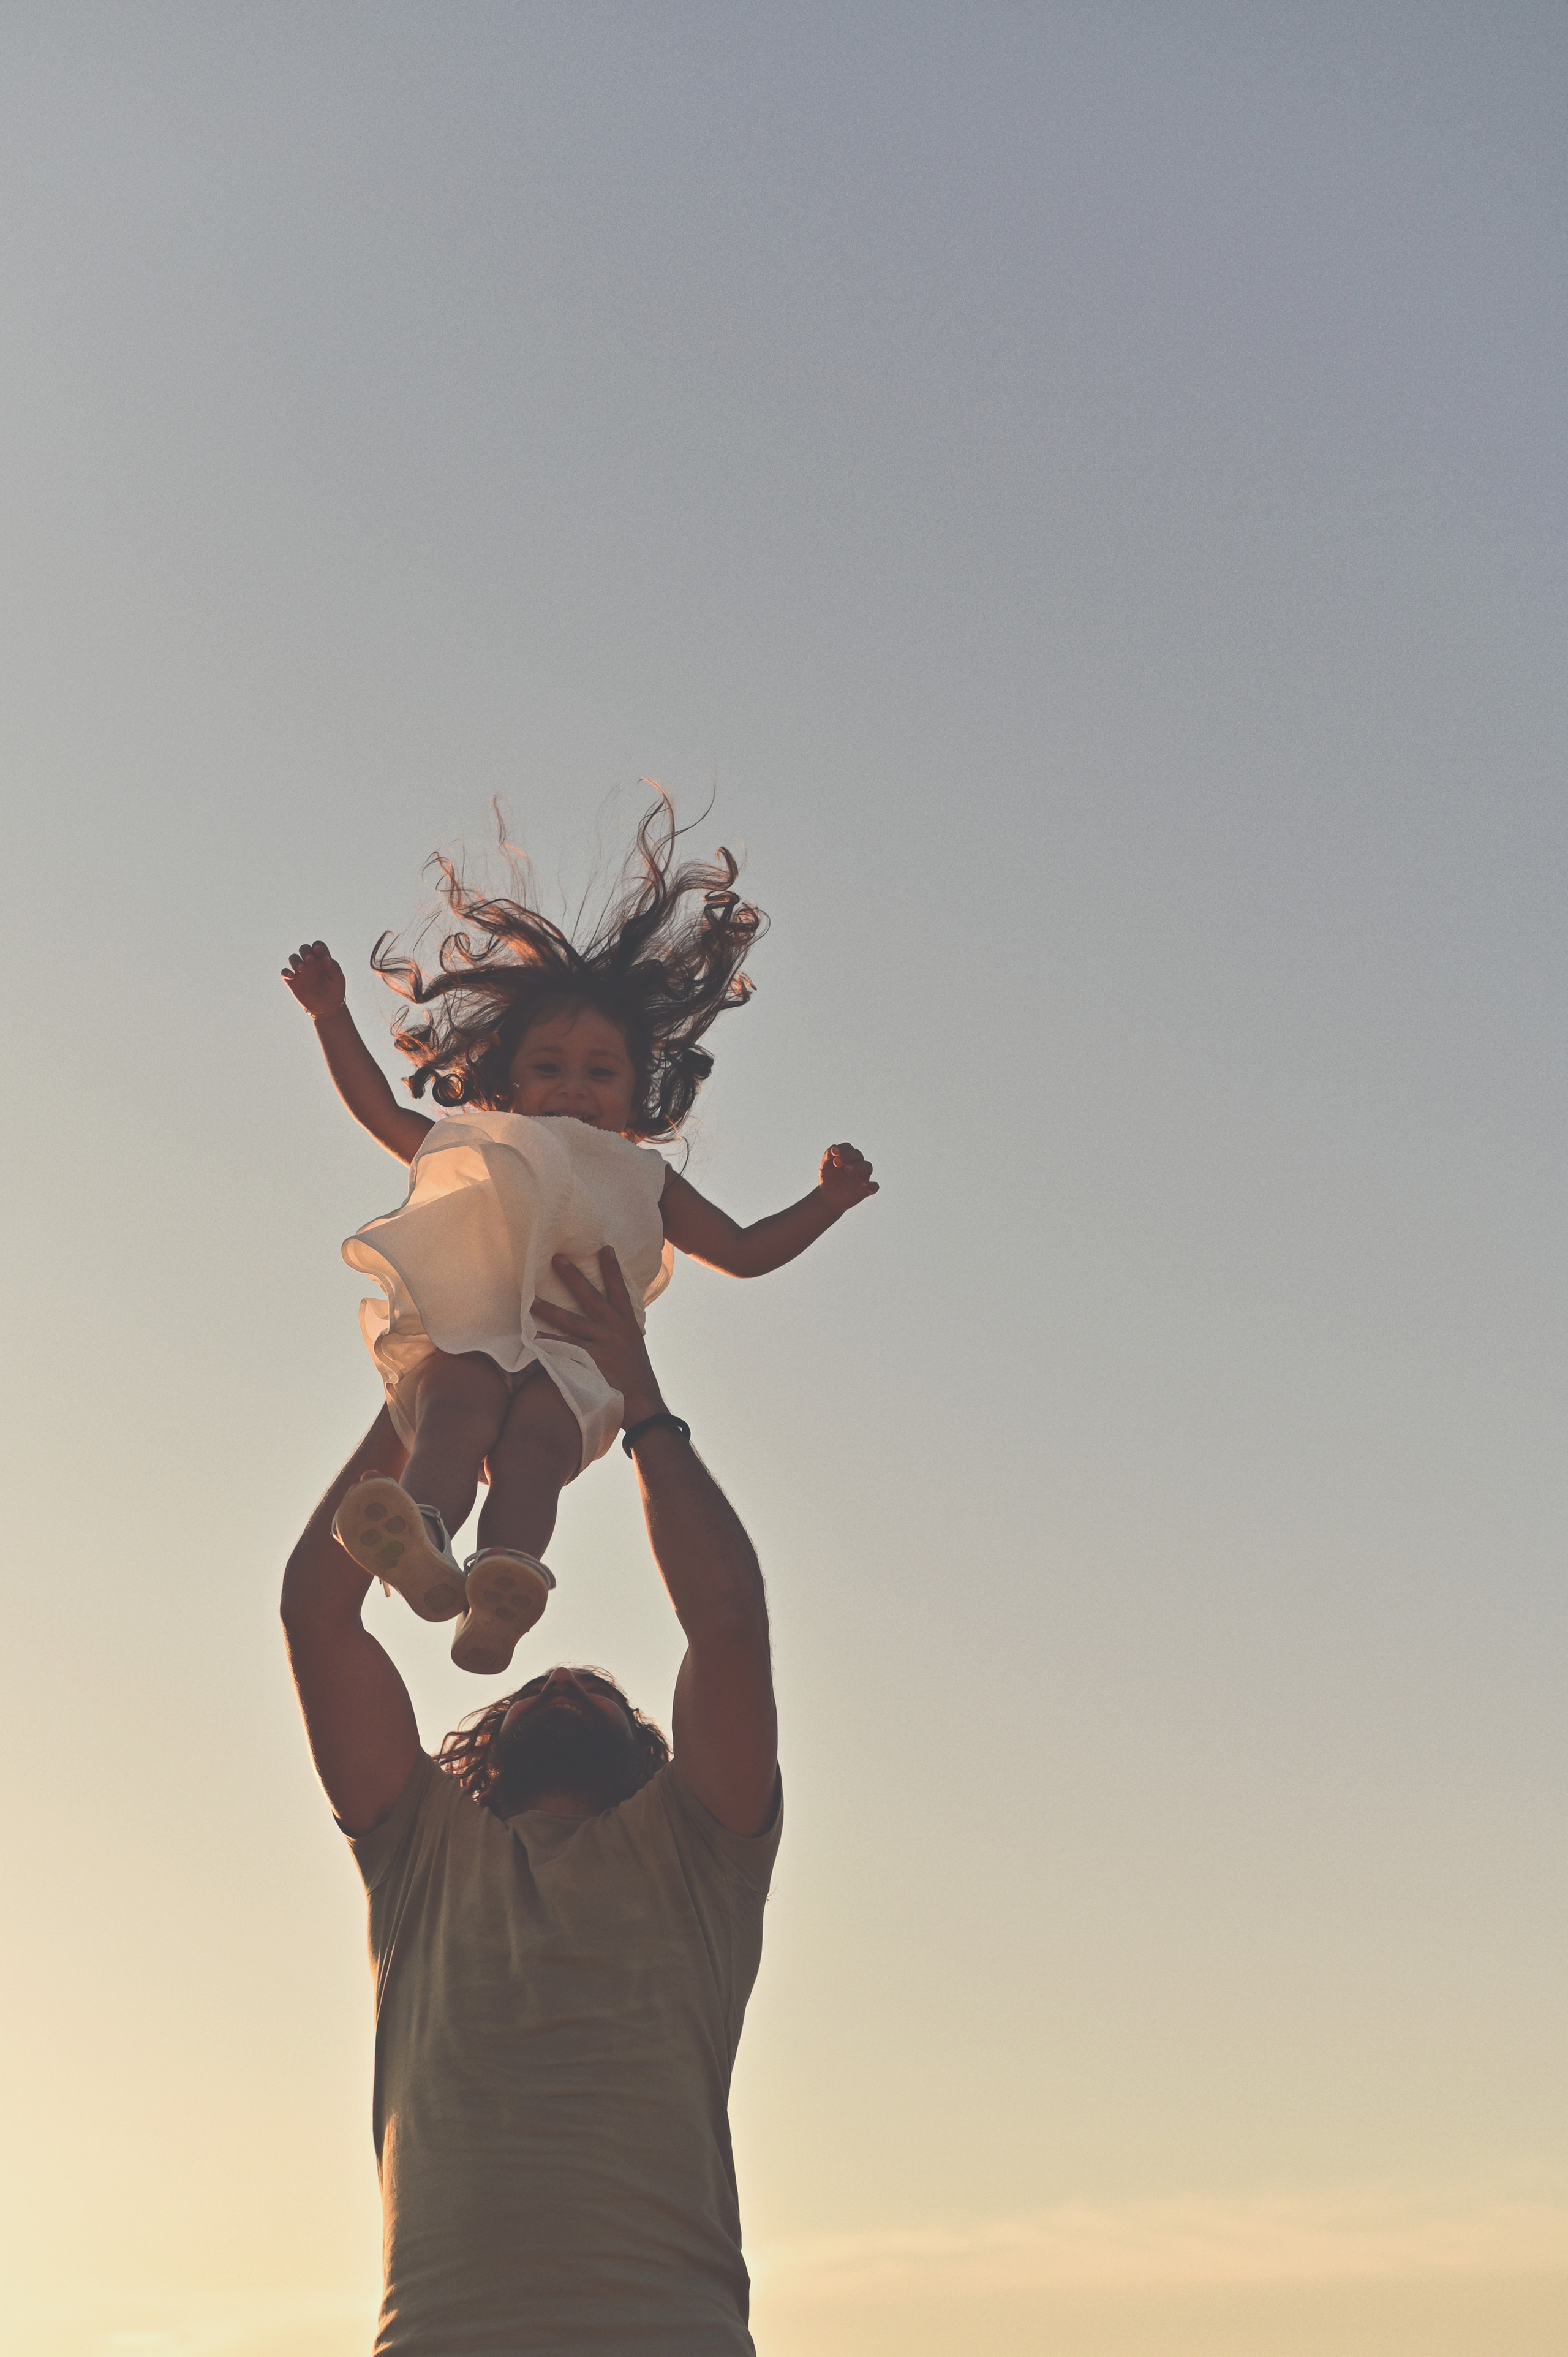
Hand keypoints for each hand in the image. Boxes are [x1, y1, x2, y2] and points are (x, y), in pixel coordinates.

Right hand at [282, 941, 346, 1019]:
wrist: (327, 1008)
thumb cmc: (335, 992)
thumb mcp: (338, 980)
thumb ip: (333, 967)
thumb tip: (326, 957)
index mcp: (322, 959)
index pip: (318, 946)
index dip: (317, 946)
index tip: (318, 950)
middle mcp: (310, 963)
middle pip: (304, 949)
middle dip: (305, 951)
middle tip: (309, 960)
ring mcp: (300, 971)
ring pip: (293, 958)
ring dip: (295, 961)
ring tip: (302, 969)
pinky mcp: (292, 981)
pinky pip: (285, 973)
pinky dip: (286, 972)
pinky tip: (292, 976)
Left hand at [532, 1250, 663, 1425]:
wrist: (645, 1405)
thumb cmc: (636, 1378)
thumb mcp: (634, 1348)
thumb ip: (621, 1331)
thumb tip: (609, 1318)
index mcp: (628, 1325)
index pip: (620, 1291)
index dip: (613, 1269)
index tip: (605, 1248)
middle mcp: (617, 1330)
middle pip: (592, 1297)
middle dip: (574, 1277)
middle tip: (556, 1258)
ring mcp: (606, 1344)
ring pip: (573, 1322)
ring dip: (550, 1310)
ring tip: (531, 1300)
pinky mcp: (596, 1360)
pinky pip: (566, 1349)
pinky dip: (549, 1344)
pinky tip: (531, 1339)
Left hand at [818, 1141, 877, 1211]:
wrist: (828, 1198)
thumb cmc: (828, 1179)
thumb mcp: (824, 1167)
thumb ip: (828, 1156)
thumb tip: (833, 1148)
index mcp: (847, 1157)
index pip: (848, 1148)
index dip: (842, 1148)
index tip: (834, 1152)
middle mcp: (857, 1164)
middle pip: (858, 1155)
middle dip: (848, 1156)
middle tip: (836, 1163)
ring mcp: (863, 1177)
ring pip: (867, 1166)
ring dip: (858, 1166)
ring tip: (847, 1169)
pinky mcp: (866, 1190)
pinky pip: (874, 1186)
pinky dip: (871, 1185)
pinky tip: (863, 1185)